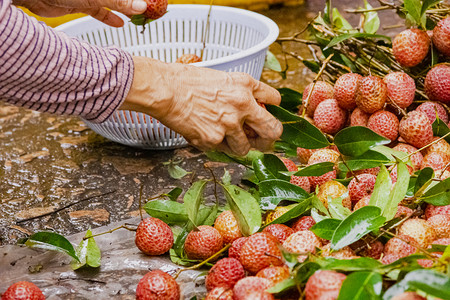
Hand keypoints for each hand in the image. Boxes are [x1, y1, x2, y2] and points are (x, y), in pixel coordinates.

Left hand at [13, 0, 146, 26]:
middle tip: (150, 13)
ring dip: (124, 11)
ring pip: (112, 3)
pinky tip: (120, 24)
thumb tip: (141, 6)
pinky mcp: (81, 3)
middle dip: (134, 4)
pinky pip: (100, 11)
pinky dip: (110, 18)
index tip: (154, 4)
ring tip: (138, 19)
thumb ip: (119, 2)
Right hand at [120, 56, 282, 155]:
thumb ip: (240, 92)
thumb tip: (252, 108)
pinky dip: (216, 145)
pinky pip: (222, 150)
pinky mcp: (214, 140)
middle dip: (270, 137)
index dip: (272, 108)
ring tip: (223, 136)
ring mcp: (229, 125)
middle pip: (273, 130)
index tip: (267, 113)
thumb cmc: (187, 81)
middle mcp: (243, 104)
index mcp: (245, 85)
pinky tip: (205, 132)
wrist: (166, 90)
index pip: (275, 99)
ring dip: (238, 145)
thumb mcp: (221, 77)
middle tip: (263, 139)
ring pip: (246, 147)